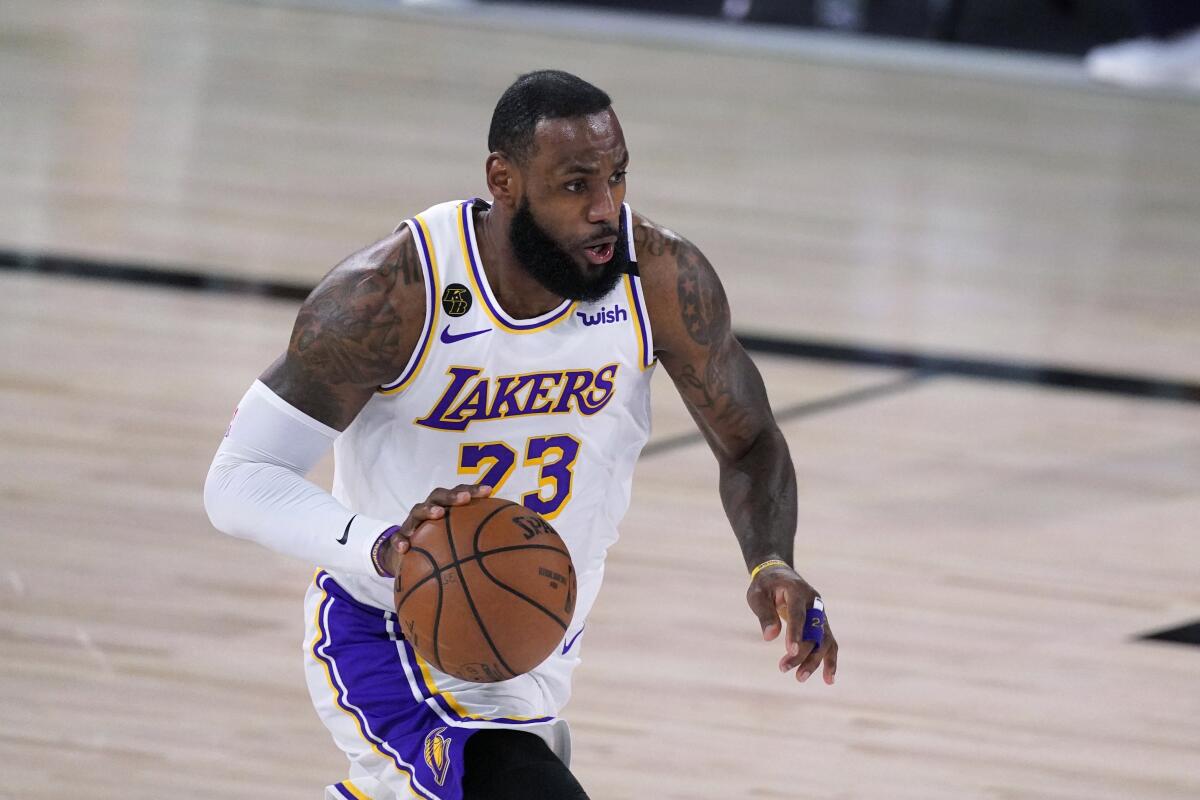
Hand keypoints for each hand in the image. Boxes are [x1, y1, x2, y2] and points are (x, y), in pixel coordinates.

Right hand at [379, 483, 491, 576]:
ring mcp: (412, 523)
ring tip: (438, 513)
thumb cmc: (438, 543)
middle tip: (464, 499)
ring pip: (418, 511)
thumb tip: (507, 548)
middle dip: (452, 495)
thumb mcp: (457, 540)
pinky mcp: (399, 538)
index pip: (460, 494)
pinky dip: (400, 540)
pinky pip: (397, 538)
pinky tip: (405, 547)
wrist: (406, 555)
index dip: (473, 490)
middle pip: (439, 496)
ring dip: (428, 510)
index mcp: (445, 507)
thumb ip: (477, 539)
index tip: (489, 491)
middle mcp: (429, 510)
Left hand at [746, 563, 837, 683]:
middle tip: (782, 668)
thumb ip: (765, 614)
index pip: (798, 615)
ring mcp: (821, 613)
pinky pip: (829, 643)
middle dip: (800, 652)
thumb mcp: (758, 595)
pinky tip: (828, 679)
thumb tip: (769, 637)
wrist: (779, 575)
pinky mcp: (821, 624)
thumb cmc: (766, 586)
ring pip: (824, 640)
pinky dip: (830, 660)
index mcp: (797, 591)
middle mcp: (814, 603)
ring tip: (800, 678)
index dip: (795, 633)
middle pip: (813, 631)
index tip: (790, 651)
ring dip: (814, 660)